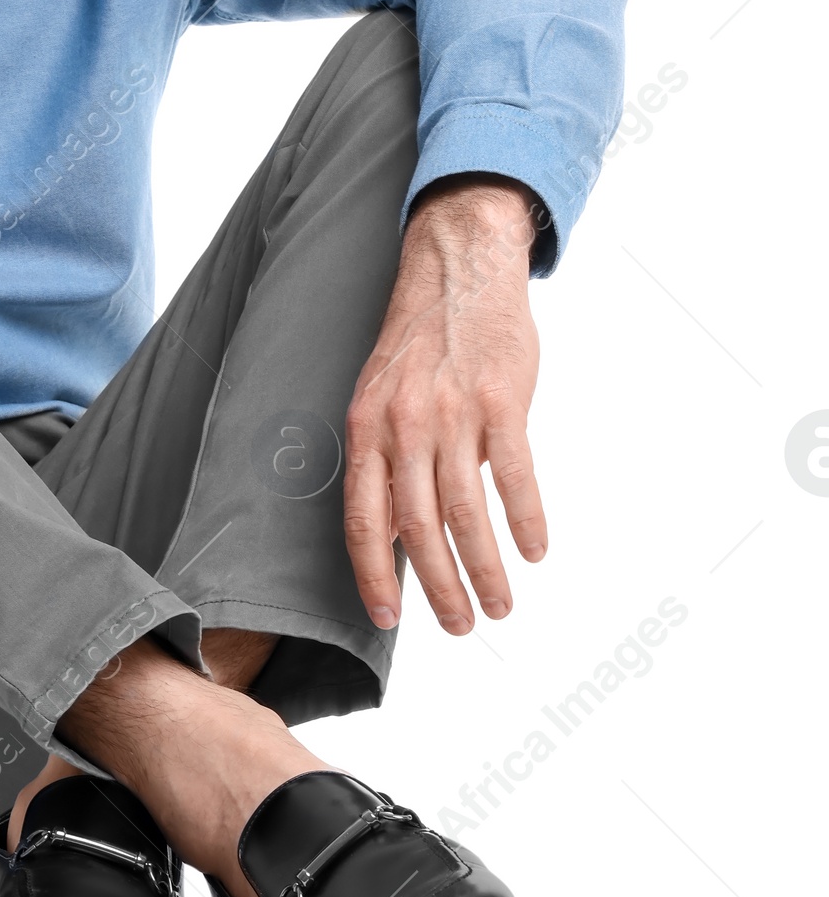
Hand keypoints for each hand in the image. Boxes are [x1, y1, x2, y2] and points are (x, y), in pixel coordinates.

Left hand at [343, 175, 546, 634]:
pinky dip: (526, 520)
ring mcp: (453, 412)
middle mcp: (403, 424)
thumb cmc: (419, 343)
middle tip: (461, 626)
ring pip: (467, 511)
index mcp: (366, 427)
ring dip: (486, 568)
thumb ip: (385, 460)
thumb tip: (396, 532)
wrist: (458, 270)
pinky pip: (515, 474)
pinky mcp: (502, 400)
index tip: (388, 618)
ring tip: (500, 605)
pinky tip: (534, 551)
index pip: (363, 518)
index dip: (373, 574)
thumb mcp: (379, 397)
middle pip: (418, 526)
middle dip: (439, 587)